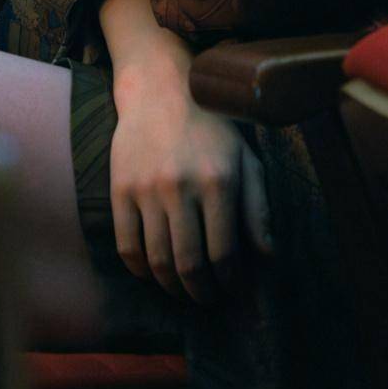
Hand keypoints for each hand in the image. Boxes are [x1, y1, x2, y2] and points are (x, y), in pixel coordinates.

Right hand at [110, 53, 272, 303]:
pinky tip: (152, 272)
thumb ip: (257, 207)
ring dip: (171, 287)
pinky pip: (126, 244)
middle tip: (207, 299)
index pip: (224, 253)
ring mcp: (147, 189)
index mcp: (218, 182)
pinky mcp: (120, 188)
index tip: (232, 291)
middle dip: (200, 292)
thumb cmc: (212, 127)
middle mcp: (181, 187)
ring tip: (182, 291)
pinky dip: (139, 269)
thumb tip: (267, 255)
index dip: (229, 282)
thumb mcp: (246, 159)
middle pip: (188, 264)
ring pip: (156, 260)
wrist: (162, 89)